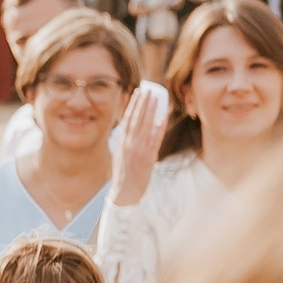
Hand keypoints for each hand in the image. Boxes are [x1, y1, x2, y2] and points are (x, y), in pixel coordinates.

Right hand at [111, 81, 170, 205]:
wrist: (125, 192)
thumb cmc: (123, 174)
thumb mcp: (120, 155)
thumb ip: (126, 140)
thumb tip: (131, 127)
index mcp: (122, 142)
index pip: (128, 119)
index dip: (133, 105)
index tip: (137, 93)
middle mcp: (130, 144)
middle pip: (137, 119)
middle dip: (143, 103)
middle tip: (149, 90)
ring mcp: (139, 151)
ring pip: (146, 126)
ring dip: (151, 111)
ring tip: (156, 98)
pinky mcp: (149, 158)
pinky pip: (156, 140)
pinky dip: (159, 128)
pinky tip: (163, 117)